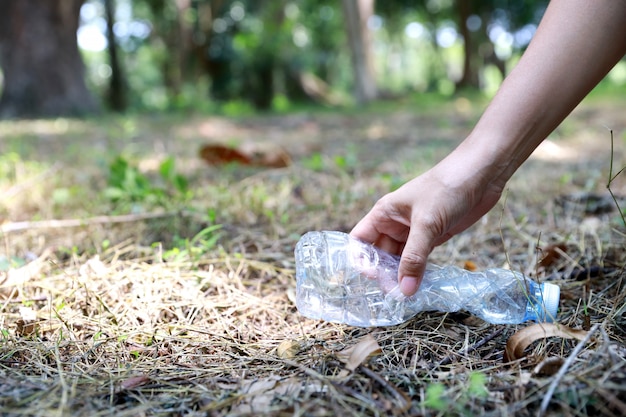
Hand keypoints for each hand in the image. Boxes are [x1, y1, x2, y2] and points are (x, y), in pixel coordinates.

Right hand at [350, 155, 504, 295]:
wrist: (481, 174)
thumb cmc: (447, 188)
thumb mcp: (426, 223)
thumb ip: (414, 257)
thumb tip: (404, 290)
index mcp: (384, 213)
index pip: (360, 240)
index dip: (361, 259)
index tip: (372, 277)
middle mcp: (395, 223)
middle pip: (379, 254)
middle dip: (384, 273)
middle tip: (395, 294)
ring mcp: (414, 231)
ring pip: (399, 259)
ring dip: (401, 276)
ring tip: (407, 295)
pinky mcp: (433, 237)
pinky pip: (418, 259)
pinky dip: (418, 273)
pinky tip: (420, 286)